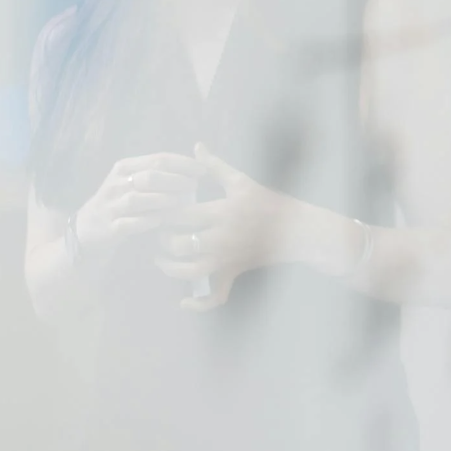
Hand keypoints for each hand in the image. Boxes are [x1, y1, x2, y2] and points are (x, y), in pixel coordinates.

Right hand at [74, 153, 202, 255]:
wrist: (88, 230)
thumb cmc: (120, 204)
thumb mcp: (133, 182)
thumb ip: (158, 172)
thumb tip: (195, 163)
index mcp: (124, 168)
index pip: (158, 159)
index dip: (183, 163)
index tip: (203, 170)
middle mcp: (116, 184)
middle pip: (150, 176)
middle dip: (176, 180)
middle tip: (194, 186)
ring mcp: (110, 206)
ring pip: (139, 199)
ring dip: (164, 200)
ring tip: (183, 202)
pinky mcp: (109, 228)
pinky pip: (130, 223)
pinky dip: (147, 221)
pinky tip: (162, 220)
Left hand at [155, 143, 305, 311]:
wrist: (295, 229)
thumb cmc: (267, 202)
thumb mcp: (241, 181)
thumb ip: (214, 166)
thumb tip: (196, 147)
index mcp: (221, 212)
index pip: (180, 214)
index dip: (162, 212)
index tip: (155, 208)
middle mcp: (221, 238)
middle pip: (178, 244)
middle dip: (162, 239)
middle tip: (157, 231)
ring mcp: (226, 259)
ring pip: (189, 271)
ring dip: (169, 268)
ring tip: (161, 258)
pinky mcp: (233, 273)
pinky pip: (215, 296)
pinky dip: (198, 304)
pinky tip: (183, 301)